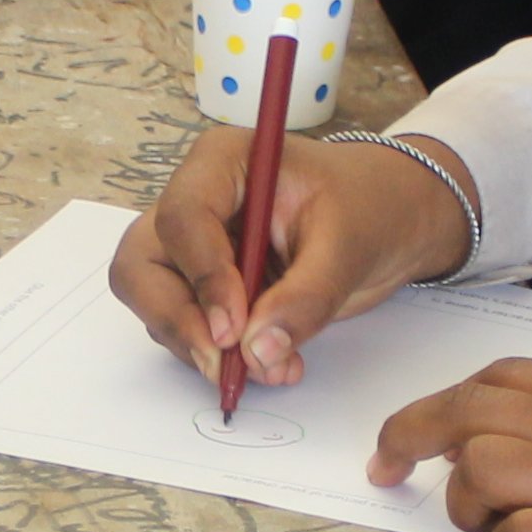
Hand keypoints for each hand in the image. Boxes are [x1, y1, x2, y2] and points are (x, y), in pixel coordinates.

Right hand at [112, 125, 469, 384]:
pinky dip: (217, 356)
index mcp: (222, 163)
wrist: (388, 220)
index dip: (203, 278)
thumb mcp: (347, 245)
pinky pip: (185, 327)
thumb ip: (304, 299)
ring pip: (155, 303)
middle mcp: (194, 200)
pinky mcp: (203, 286)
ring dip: (200, 347)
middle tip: (225, 366)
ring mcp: (193, 246)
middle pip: (143, 266)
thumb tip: (258, 352)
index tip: (235, 331)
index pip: (183, 218)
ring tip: (271, 368)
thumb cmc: (369, 206)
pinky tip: (271, 363)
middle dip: (179, 321)